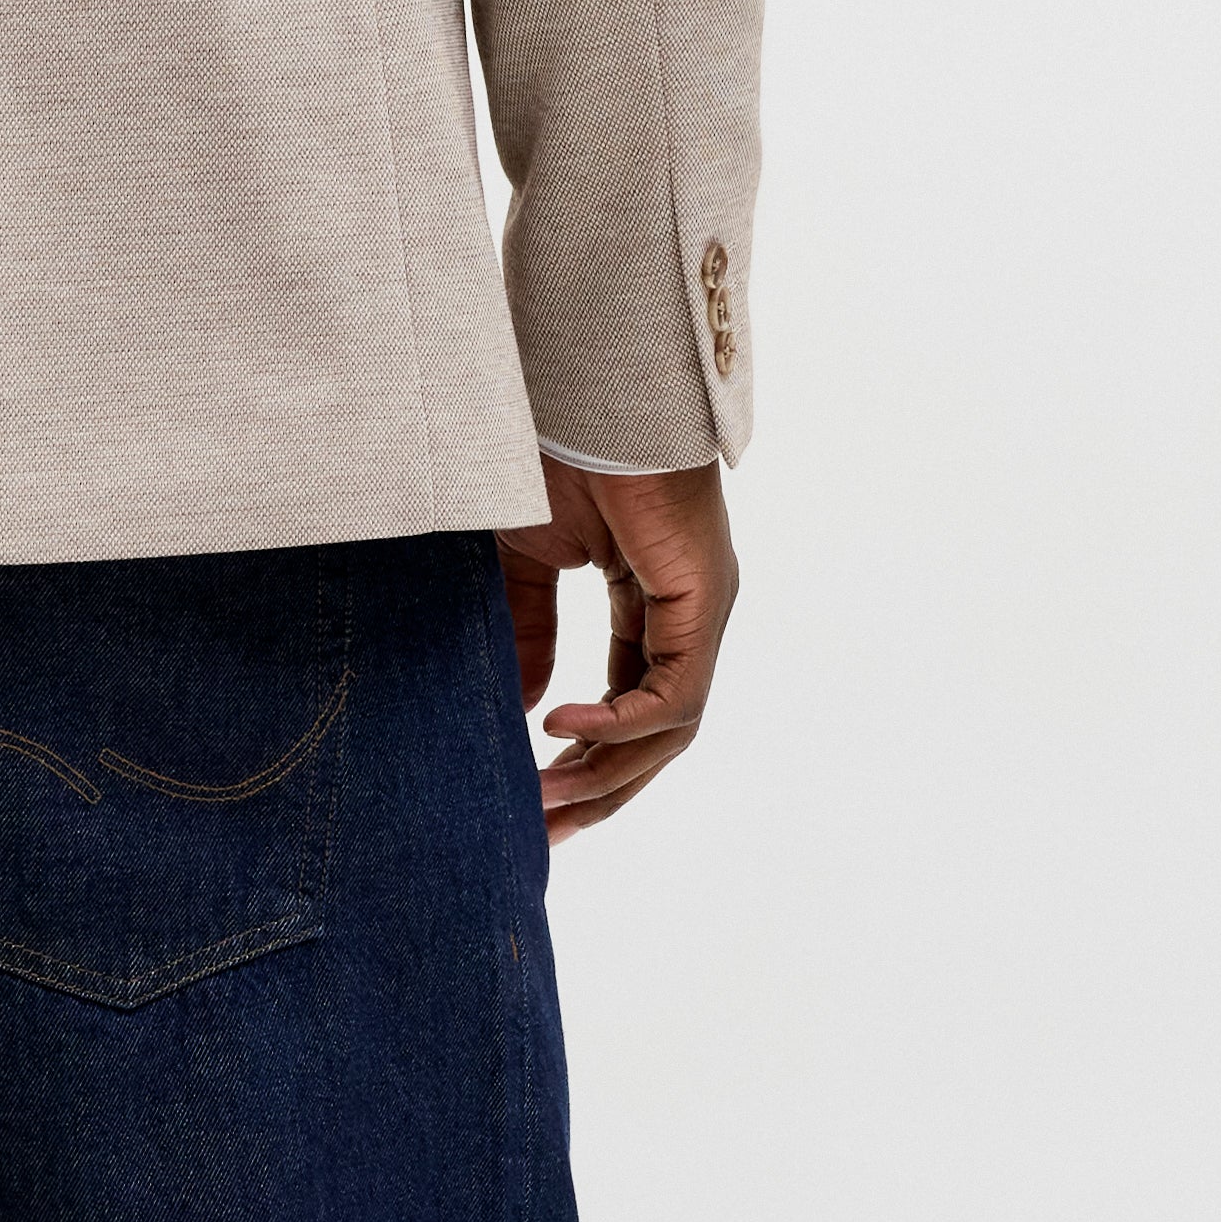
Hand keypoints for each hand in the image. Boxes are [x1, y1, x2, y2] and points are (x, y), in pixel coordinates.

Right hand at [496, 458, 735, 837]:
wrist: (581, 388)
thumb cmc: (556, 454)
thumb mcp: (527, 564)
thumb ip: (527, 632)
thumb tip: (518, 706)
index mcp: (652, 604)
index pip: (629, 703)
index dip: (585, 756)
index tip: (533, 800)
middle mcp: (687, 615)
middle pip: (655, 735)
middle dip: (599, 788)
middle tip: (541, 832)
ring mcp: (700, 609)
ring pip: (669, 728)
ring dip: (606, 772)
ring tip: (543, 798)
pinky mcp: (702, 599)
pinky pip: (674, 693)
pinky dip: (620, 721)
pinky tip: (562, 728)